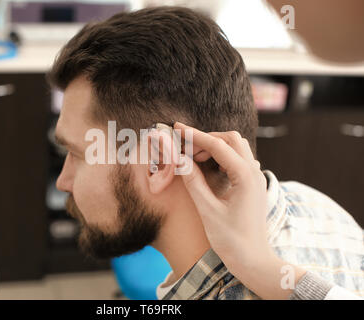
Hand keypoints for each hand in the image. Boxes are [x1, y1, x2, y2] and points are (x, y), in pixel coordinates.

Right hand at [173, 122, 305, 298]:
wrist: (254, 261)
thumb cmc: (232, 240)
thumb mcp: (208, 211)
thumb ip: (194, 182)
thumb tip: (179, 159)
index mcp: (245, 177)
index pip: (218, 146)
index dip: (196, 135)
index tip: (177, 128)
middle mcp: (254, 173)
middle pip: (232, 140)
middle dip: (207, 138)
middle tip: (185, 147)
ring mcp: (256, 179)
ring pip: (237, 148)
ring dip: (215, 147)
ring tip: (193, 157)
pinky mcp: (253, 186)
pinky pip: (239, 160)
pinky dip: (222, 157)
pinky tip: (209, 167)